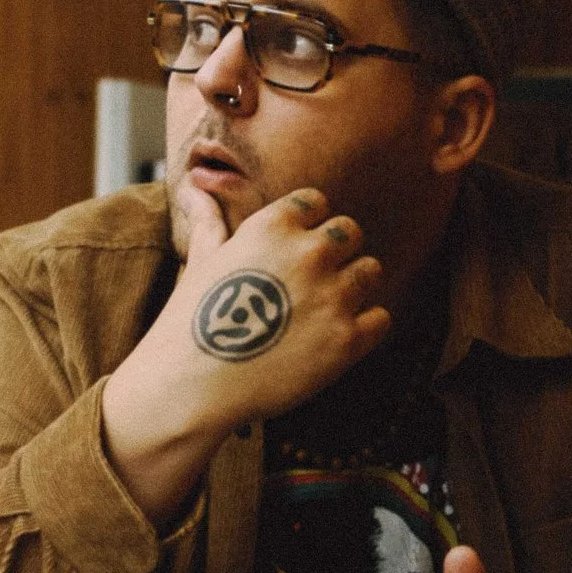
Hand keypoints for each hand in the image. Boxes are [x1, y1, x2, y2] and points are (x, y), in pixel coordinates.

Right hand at [102, 182, 390, 521]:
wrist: (193, 386)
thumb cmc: (190, 322)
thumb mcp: (201, 260)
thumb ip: (210, 220)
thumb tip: (194, 186)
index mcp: (273, 227)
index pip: (316, 202)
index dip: (308, 226)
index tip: (293, 250)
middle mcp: (309, 254)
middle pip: (351, 232)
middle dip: (337, 253)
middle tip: (313, 284)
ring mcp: (332, 296)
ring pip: (371, 271)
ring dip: (354, 287)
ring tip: (323, 312)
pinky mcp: (347, 339)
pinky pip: (381, 318)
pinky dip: (364, 327)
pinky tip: (333, 339)